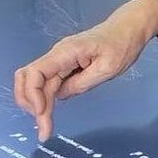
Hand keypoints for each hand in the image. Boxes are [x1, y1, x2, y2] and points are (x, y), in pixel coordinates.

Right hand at [13, 0, 157, 141]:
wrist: (128, 29)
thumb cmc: (122, 45)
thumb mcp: (108, 68)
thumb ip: (83, 83)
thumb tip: (61, 96)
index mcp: (65, 53)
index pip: (35, 73)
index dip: (32, 95)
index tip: (42, 114)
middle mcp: (56, 56)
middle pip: (29, 79)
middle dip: (31, 104)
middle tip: (44, 128)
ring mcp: (59, 61)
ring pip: (37, 84)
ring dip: (36, 105)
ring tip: (46, 127)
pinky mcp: (65, 66)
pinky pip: (48, 84)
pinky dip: (45, 100)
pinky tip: (49, 115)